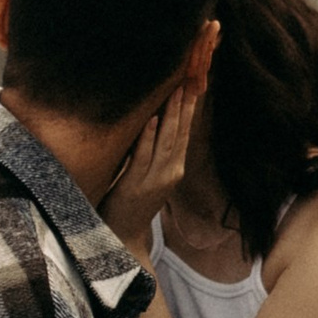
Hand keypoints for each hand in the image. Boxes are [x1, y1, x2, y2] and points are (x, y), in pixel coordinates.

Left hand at [102, 83, 198, 262]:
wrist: (124, 235)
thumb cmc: (134, 203)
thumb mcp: (152, 178)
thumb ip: (155, 155)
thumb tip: (155, 124)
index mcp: (174, 170)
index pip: (183, 135)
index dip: (188, 112)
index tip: (193, 88)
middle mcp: (169, 173)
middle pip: (178, 134)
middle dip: (183, 107)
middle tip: (187, 81)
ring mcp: (153, 180)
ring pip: (165, 141)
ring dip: (170, 115)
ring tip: (175, 93)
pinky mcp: (134, 185)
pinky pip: (142, 156)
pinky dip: (148, 137)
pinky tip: (151, 119)